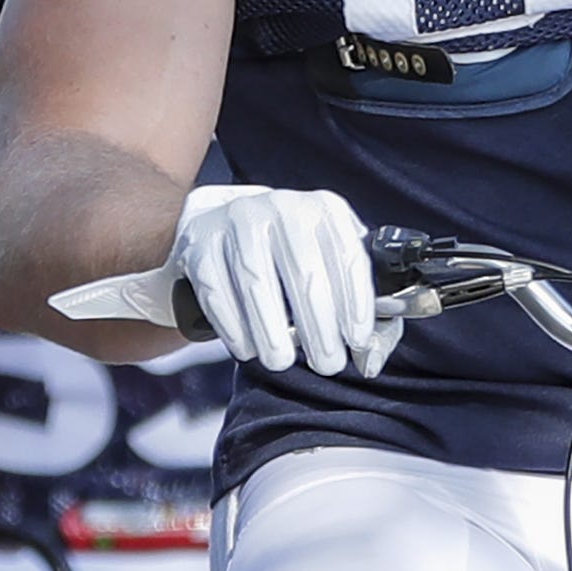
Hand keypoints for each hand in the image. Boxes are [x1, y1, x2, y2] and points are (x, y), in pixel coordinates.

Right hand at [171, 183, 398, 378]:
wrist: (230, 227)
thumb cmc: (293, 259)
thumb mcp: (335, 271)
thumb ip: (365, 313)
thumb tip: (369, 360)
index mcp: (326, 210)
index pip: (348, 257)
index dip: (356, 303)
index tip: (356, 341)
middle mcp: (283, 207)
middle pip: (304, 272)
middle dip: (318, 326)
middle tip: (325, 363)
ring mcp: (239, 219)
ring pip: (256, 280)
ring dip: (271, 329)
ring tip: (281, 362)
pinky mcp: (202, 238)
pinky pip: (216, 285)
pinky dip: (232, 323)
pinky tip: (246, 348)